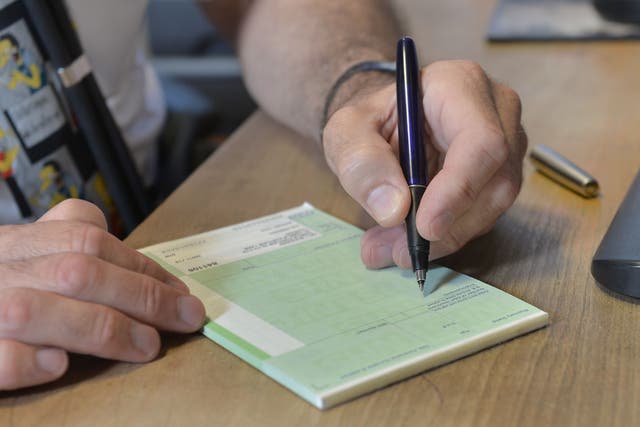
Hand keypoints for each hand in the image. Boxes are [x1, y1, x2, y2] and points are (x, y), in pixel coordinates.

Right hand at [0, 199, 205, 389]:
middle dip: (142, 296)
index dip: (144, 269)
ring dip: (100, 329)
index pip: (94, 245)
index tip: (182, 293)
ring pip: (38, 310)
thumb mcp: (19, 246)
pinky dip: (23, 361)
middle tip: (187, 319)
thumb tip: (97, 222)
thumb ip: (56, 231)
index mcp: (23, 242)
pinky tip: (59, 365)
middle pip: (79, 272)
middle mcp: (3, 267)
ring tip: (146, 346)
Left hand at [322, 60, 526, 268]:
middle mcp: (496, 112)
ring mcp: (505, 146)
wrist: (382, 125)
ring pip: (491, 207)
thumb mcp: (346, 131)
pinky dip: (444, 238)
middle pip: (494, 181)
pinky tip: (405, 242)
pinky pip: (481, 217)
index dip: (458, 189)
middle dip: (447, 226)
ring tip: (389, 249)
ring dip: (442, 239)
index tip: (424, 227)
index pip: (480, 140)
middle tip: (397, 252)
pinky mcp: (497, 177)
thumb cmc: (368, 120)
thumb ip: (361, 162)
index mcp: (459, 85)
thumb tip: (393, 209)